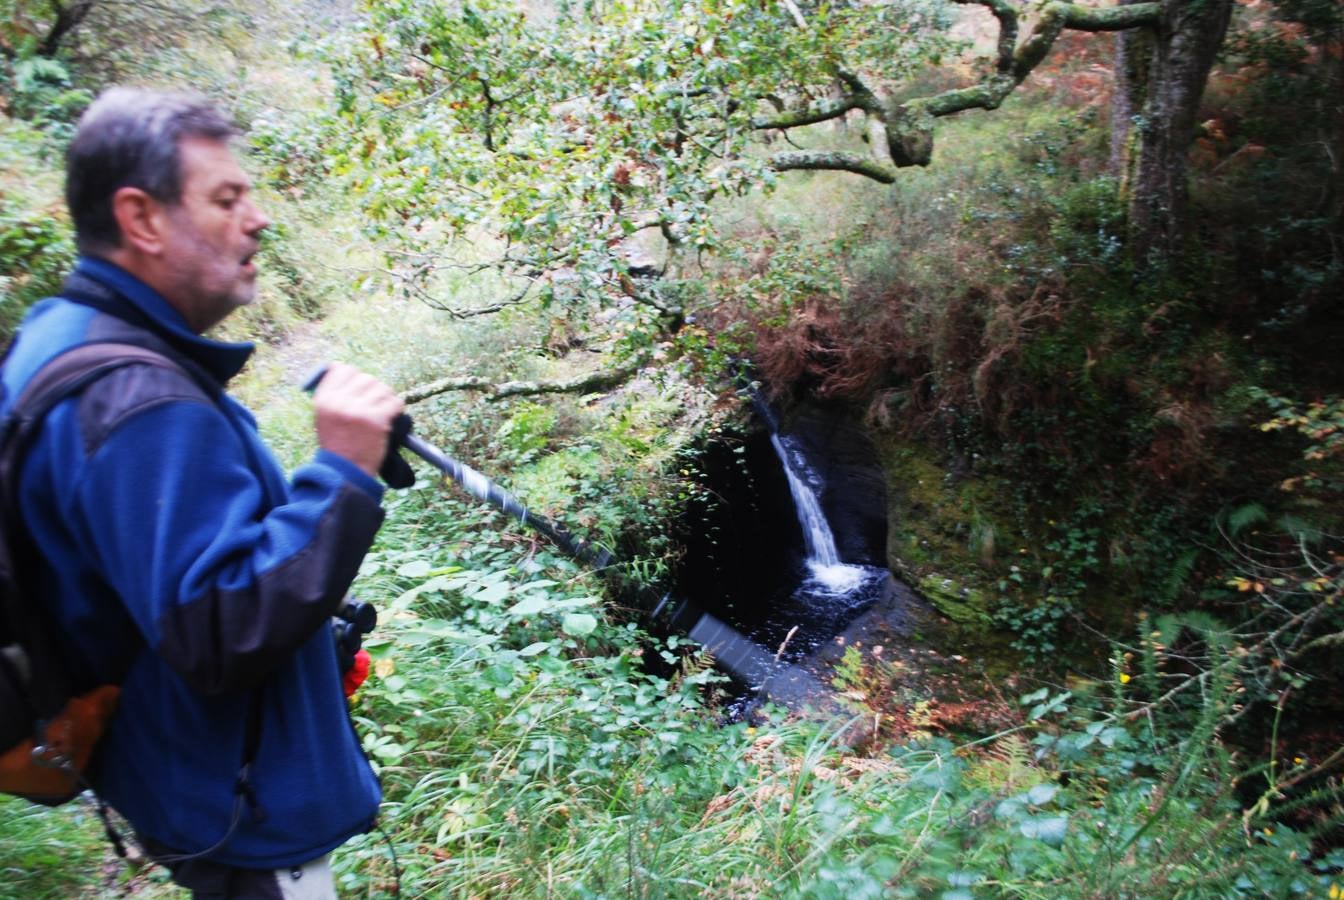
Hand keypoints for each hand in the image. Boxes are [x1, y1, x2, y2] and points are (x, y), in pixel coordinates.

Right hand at [312, 363, 404, 477]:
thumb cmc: (337, 445)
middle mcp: (339, 401)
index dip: (354, 377)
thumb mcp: (324, 417)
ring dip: (385, 399)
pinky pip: (395, 402)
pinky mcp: (377, 419)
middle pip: (366, 378)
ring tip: (381, 413)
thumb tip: (350, 372)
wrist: (345, 472)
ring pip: (382, 388)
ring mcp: (359, 410)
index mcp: (323, 399)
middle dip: (373, 390)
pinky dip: (396, 408)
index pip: (342, 369)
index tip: (359, 388)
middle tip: (373, 405)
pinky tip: (390, 417)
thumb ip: (334, 395)